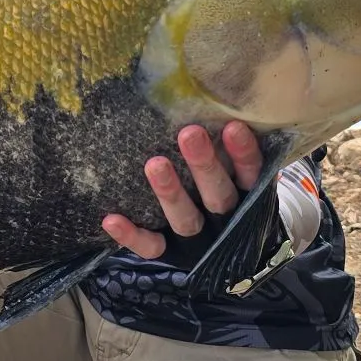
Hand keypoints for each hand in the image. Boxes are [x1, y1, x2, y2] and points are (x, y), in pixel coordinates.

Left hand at [102, 121, 262, 260]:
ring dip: (169, 193)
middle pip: (218, 195)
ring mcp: (198, 242)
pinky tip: (110, 219)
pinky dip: (131, 235)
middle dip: (203, 165)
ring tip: (154, 164)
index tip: (233, 126)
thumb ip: (229, 148)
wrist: (229, 257)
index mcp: (246, 197)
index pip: (249, 174)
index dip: (243, 154)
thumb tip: (219, 103)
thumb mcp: (237, 173)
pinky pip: (151, 247)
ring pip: (185, 220)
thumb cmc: (227, 191)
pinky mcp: (171, 256)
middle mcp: (226, 221)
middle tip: (189, 134)